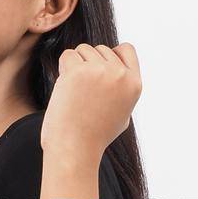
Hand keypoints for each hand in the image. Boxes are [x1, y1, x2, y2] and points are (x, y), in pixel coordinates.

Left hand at [41, 42, 141, 159]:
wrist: (76, 149)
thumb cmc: (95, 136)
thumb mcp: (122, 113)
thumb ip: (123, 90)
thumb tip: (121, 71)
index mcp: (134, 84)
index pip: (126, 49)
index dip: (111, 55)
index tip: (100, 70)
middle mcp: (120, 75)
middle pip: (101, 49)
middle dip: (89, 64)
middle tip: (83, 91)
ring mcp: (100, 71)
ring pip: (83, 50)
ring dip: (75, 66)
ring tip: (75, 93)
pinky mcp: (78, 71)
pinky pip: (68, 55)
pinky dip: (63, 69)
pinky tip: (66, 89)